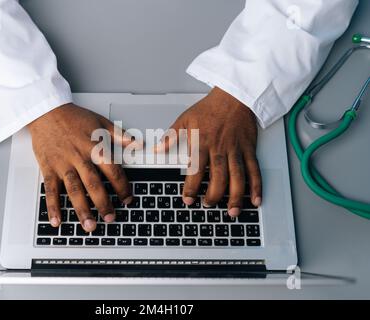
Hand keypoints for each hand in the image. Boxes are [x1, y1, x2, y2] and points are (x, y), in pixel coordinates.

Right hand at [28, 103, 133, 230]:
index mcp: (94, 148)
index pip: (112, 171)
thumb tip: (137, 143)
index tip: (128, 199)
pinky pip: (50, 190)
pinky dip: (53, 207)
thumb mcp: (100, 122)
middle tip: (110, 219)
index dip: (122, 187)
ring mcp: (63, 165)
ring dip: (81, 209)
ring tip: (89, 226)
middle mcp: (79, 158)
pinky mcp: (48, 169)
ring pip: (74, 190)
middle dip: (103, 204)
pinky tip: (57, 221)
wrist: (46, 111)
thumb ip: (119, 135)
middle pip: (94, 184)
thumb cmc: (73, 117)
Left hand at [158, 87, 261, 216]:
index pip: (196, 170)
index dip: (191, 187)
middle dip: (213, 196)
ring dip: (235, 197)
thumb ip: (171, 136)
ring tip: (232, 211)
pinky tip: (255, 199)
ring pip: (238, 178)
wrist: (235, 95)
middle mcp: (220, 149)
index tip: (188, 199)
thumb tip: (158, 148)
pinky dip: (256, 186)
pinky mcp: (249, 150)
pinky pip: (254, 170)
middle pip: (218, 178)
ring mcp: (236, 151)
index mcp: (203, 143)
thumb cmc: (210, 107)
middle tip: (208, 205)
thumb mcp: (185, 119)